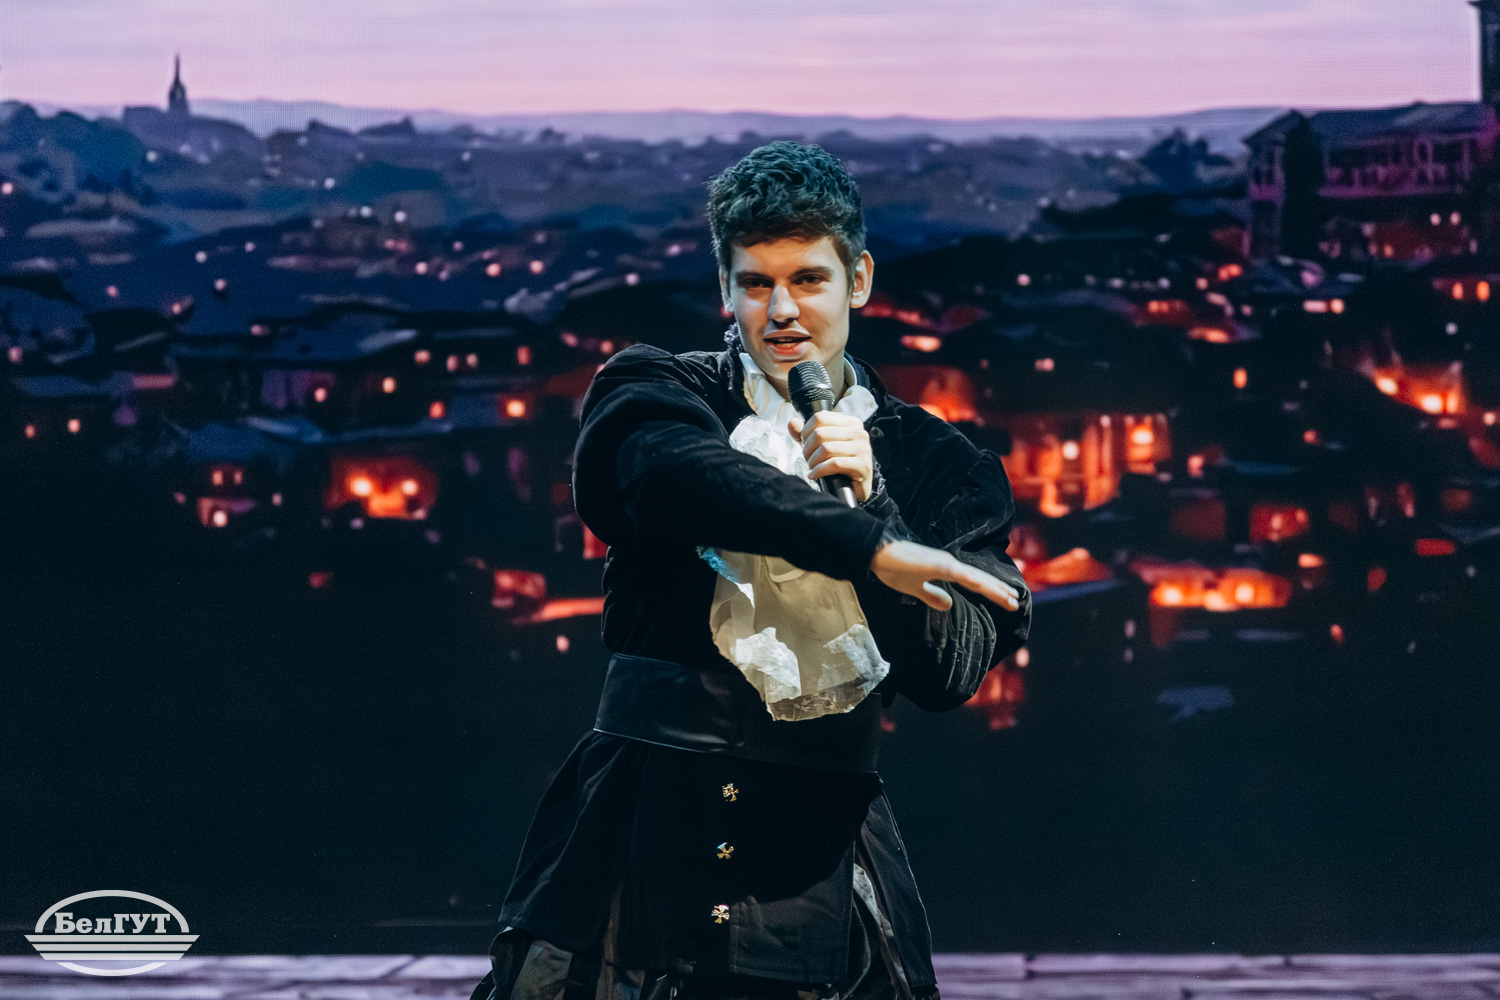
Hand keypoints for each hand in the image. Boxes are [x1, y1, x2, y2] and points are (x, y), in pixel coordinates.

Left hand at [788, 411, 874, 502]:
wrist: (855, 487)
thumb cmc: (838, 465)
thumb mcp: (819, 446)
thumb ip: (805, 433)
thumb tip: (792, 423)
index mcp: (850, 423)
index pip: (820, 417)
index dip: (806, 432)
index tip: (805, 444)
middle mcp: (859, 432)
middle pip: (820, 433)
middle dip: (808, 449)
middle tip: (808, 460)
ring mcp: (863, 449)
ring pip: (826, 448)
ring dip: (813, 461)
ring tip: (812, 468)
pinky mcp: (863, 466)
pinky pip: (834, 464)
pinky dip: (819, 470)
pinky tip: (814, 475)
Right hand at [870, 539, 1021, 611]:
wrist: (876, 554)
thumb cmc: (893, 568)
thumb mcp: (915, 589)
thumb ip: (932, 596)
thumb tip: (949, 605)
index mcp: (946, 570)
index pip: (974, 582)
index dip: (992, 591)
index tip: (1008, 600)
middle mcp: (949, 564)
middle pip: (979, 579)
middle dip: (998, 591)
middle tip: (1016, 602)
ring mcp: (943, 563)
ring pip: (974, 577)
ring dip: (992, 587)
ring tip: (1009, 596)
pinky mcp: (935, 563)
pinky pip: (958, 574)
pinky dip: (971, 580)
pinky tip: (982, 586)